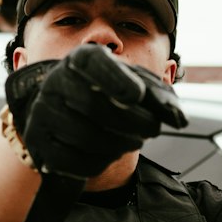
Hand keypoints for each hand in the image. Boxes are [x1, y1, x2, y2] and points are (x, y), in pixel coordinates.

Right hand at [6, 43, 187, 181]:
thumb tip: (181, 120)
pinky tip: (110, 154)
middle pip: (95, 106)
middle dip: (132, 122)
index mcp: (81, 60)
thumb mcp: (135, 86)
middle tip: (153, 130)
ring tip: (134, 141)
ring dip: (119, 144)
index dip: (115, 79)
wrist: (66, 111)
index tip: (137, 95)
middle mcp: (56, 82)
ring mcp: (43, 113)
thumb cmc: (109, 95)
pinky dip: (99, 162)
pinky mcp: (40, 143)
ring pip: (85, 137)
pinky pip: (73, 160)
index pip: (93, 64)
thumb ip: (161, 98)